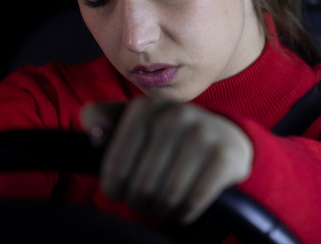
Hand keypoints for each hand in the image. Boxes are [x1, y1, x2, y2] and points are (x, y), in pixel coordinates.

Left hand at [80, 97, 252, 223]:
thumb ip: (101, 118)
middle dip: (138, 201)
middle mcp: (175, 114)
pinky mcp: (224, 156)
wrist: (224, 136)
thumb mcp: (133, 120)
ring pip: (167, 196)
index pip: (116, 163)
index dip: (113, 187)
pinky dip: (184, 212)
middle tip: (141, 201)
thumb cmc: (165, 135)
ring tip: (161, 204)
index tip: (117, 192)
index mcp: (146, 107)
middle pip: (142, 184)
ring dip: (161, 209)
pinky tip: (183, 207)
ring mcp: (203, 134)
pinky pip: (193, 201)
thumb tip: (95, 135)